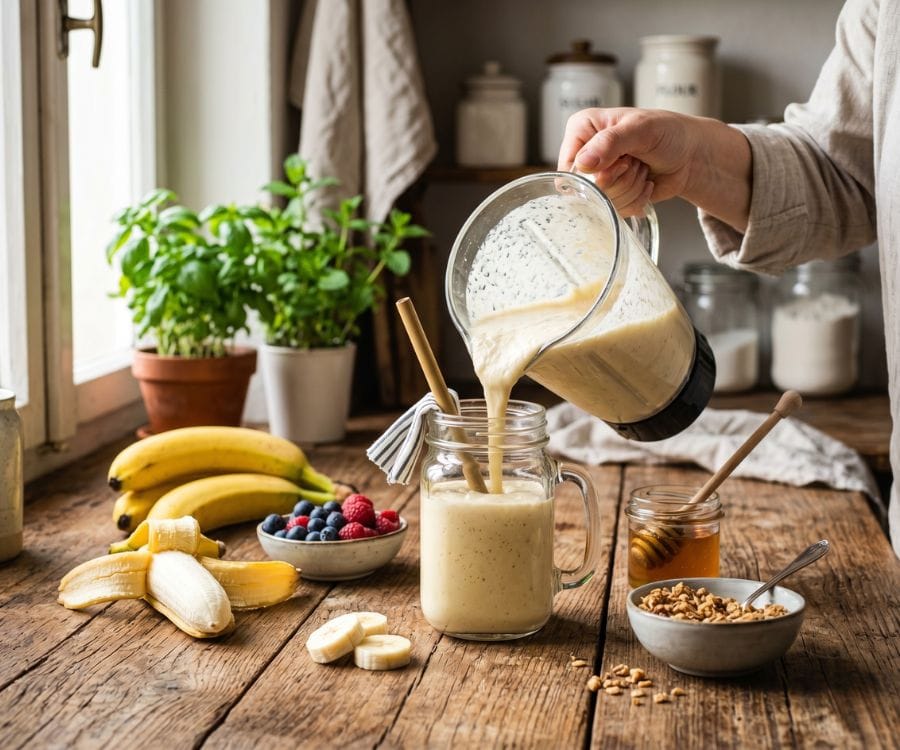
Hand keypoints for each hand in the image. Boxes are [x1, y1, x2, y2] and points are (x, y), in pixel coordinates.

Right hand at [558, 108, 697, 214]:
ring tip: (642, 169)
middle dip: (620, 180)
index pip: (570, 168)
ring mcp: (596, 178)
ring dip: (631, 189)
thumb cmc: (668, 132)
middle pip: (586, 189)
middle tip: (635, 162)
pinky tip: (644, 183)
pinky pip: (614, 211)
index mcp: (582, 130)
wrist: (690, 155)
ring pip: (602, 203)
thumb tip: (582, 163)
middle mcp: (584, 154)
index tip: (623, 159)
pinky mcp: (609, 196)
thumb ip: (610, 142)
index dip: (597, 173)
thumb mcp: (640, 129)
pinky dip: (636, 200)